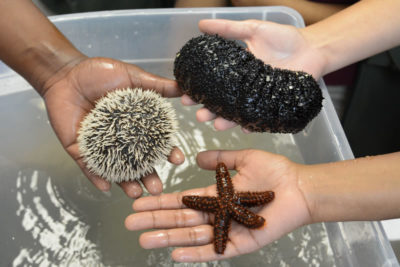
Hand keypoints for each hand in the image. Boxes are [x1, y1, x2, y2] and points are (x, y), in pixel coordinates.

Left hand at [41, 56, 183, 197]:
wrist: (67, 73)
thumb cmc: (100, 73)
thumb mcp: (132, 78)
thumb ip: (157, 86)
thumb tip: (183, 88)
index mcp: (136, 125)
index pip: (155, 142)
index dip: (167, 152)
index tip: (178, 160)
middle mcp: (121, 140)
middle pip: (138, 163)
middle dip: (148, 177)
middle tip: (157, 189)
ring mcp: (100, 147)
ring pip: (116, 170)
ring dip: (126, 183)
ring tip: (136, 194)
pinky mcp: (80, 149)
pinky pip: (89, 166)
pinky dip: (97, 177)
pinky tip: (106, 187)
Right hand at [125, 149, 310, 261]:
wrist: (299, 187)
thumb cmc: (275, 173)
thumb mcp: (243, 159)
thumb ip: (220, 159)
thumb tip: (197, 158)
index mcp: (215, 196)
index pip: (181, 200)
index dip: (159, 202)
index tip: (138, 204)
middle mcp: (217, 215)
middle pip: (180, 219)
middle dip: (155, 221)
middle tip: (130, 225)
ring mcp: (227, 230)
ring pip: (192, 235)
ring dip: (168, 238)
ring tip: (144, 240)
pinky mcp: (241, 243)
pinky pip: (215, 250)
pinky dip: (195, 254)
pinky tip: (175, 255)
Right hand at [182, 19, 326, 130]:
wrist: (312, 48)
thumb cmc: (283, 38)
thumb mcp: (253, 29)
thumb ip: (229, 29)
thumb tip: (201, 24)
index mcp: (235, 72)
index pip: (212, 83)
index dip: (198, 89)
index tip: (185, 94)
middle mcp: (243, 89)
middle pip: (222, 102)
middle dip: (208, 110)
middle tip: (198, 115)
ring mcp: (257, 99)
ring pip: (238, 113)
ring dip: (226, 121)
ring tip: (217, 125)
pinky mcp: (272, 107)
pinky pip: (260, 118)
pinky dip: (254, 124)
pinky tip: (245, 128)